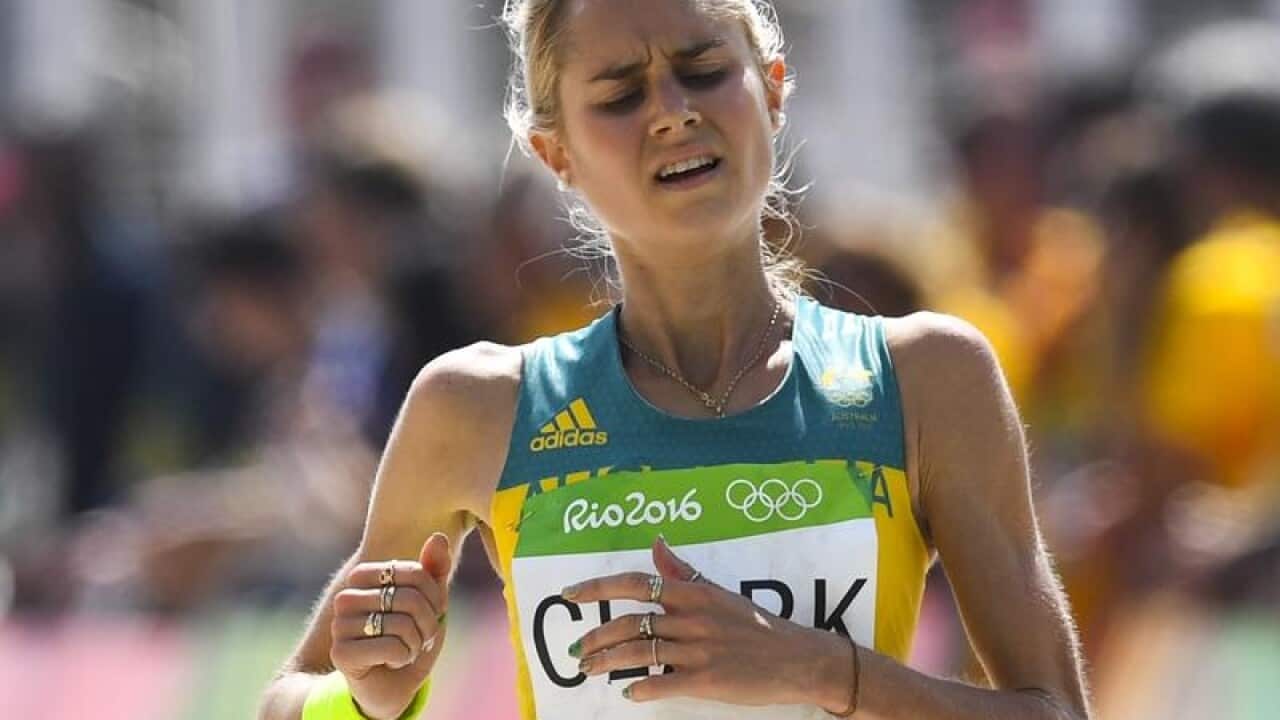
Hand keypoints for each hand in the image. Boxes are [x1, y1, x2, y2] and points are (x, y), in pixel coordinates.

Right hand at [330, 533, 450, 719]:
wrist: (391, 684)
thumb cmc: (409, 637)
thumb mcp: (428, 603)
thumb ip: (434, 571)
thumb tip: (438, 536)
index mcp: (363, 577)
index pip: (415, 573)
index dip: (435, 596)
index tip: (433, 612)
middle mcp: (346, 597)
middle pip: (410, 598)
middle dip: (428, 623)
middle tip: (421, 637)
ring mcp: (339, 625)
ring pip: (402, 624)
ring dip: (416, 643)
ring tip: (407, 649)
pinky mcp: (341, 653)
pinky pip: (391, 647)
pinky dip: (403, 657)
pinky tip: (393, 661)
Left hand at [561, 537, 850, 707]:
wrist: (798, 659)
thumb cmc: (757, 625)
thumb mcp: (720, 593)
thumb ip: (684, 572)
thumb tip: (656, 544)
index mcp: (693, 594)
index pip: (635, 583)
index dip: (598, 587)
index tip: (570, 594)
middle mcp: (691, 618)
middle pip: (630, 623)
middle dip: (596, 637)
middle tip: (576, 649)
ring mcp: (698, 650)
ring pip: (638, 653)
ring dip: (607, 663)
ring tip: (588, 670)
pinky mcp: (706, 679)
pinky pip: (662, 684)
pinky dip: (641, 690)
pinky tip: (629, 693)